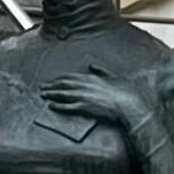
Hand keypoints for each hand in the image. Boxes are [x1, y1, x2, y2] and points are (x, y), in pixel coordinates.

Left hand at [39, 65, 153, 130]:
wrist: (130, 105)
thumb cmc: (125, 92)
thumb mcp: (114, 76)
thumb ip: (102, 70)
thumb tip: (92, 64)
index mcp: (91, 77)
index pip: (71, 76)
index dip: (60, 78)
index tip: (54, 80)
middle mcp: (85, 85)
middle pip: (64, 84)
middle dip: (52, 85)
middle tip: (43, 86)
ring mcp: (84, 97)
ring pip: (63, 94)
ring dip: (52, 94)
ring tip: (44, 95)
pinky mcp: (85, 108)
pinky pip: (67, 107)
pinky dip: (58, 106)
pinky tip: (51, 106)